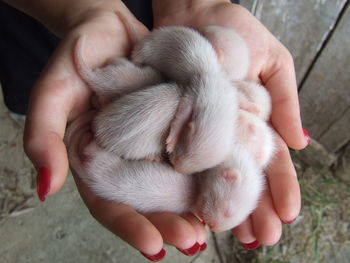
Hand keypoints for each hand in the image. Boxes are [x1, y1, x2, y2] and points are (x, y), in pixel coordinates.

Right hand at [22, 1, 206, 257]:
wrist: (111, 28)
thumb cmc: (77, 57)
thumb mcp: (54, 92)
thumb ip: (43, 135)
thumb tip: (46, 187)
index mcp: (97, 162)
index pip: (110, 204)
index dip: (130, 227)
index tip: (154, 248)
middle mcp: (129, 159)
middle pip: (149, 200)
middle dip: (170, 223)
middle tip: (193, 240)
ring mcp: (156, 142)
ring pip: (176, 181)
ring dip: (195, 204)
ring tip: (215, 223)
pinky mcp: (179, 121)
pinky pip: (195, 146)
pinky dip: (210, 165)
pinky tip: (226, 179)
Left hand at [153, 0, 308, 246]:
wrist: (193, 12)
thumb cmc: (235, 32)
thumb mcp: (271, 60)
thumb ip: (284, 99)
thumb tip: (301, 142)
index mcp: (254, 121)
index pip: (270, 160)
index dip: (280, 188)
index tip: (287, 215)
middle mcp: (226, 133)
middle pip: (241, 176)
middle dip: (253, 208)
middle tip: (260, 239)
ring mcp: (198, 131)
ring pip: (212, 175)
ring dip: (223, 205)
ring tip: (233, 235)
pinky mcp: (170, 124)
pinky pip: (179, 156)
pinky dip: (187, 183)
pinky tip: (193, 207)